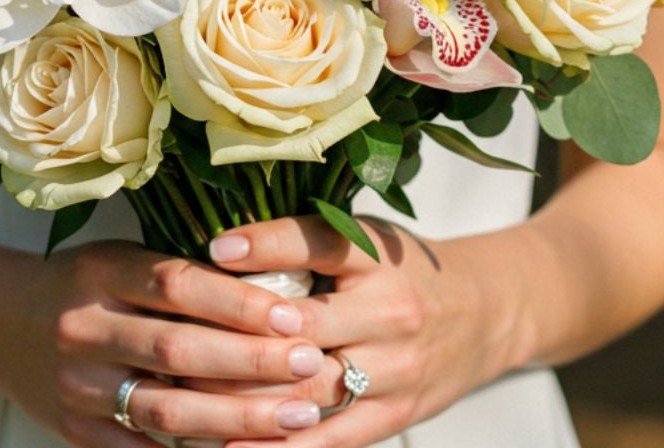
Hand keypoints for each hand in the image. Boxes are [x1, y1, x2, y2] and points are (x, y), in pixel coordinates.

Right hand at [0, 239, 330, 445]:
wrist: (2, 322)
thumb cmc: (83, 281)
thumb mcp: (121, 256)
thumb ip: (178, 273)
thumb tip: (270, 289)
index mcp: (102, 270)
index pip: (177, 285)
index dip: (238, 302)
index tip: (293, 315)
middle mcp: (85, 326)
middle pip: (177, 349)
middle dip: (251, 361)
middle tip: (309, 366)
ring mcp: (76, 384)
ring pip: (164, 407)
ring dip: (236, 416)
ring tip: (295, 417)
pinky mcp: (74, 429)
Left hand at [196, 215, 526, 447]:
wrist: (484, 312)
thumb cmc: (405, 268)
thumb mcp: (367, 237)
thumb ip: (306, 240)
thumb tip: (220, 246)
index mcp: (379, 256)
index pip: (318, 242)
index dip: (264, 244)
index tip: (213, 249)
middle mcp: (389, 311)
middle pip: (306, 326)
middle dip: (241, 335)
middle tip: (178, 337)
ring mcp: (395, 370)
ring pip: (311, 389)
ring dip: (247, 397)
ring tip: (186, 397)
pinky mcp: (395, 416)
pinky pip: (332, 439)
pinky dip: (281, 447)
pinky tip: (234, 446)